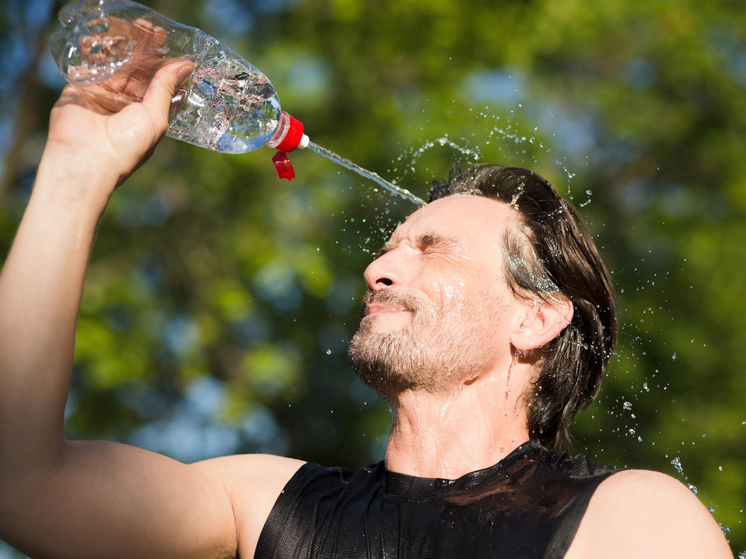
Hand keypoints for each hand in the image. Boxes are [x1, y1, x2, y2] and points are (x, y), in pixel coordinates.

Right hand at [43, 18, 193, 200]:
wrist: (87, 159)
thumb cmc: (127, 147)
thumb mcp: (155, 117)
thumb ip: (165, 88)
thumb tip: (186, 64)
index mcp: (147, 114)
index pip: (158, 84)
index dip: (166, 65)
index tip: (174, 46)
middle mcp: (126, 104)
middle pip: (138, 70)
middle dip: (147, 50)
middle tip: (154, 30)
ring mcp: (104, 94)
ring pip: (118, 64)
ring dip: (126, 46)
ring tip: (138, 27)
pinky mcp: (82, 88)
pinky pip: (93, 64)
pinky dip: (101, 50)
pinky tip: (113, 35)